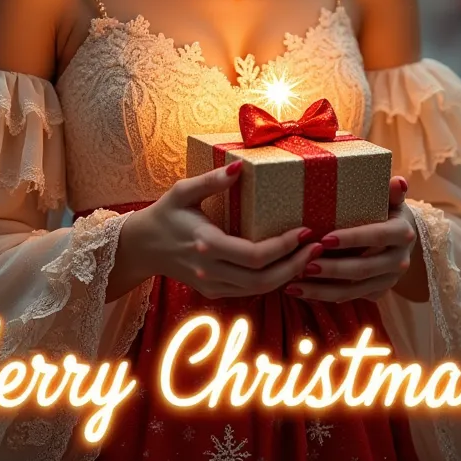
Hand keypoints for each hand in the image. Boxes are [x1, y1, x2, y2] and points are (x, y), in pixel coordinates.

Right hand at [136, 161, 324, 298]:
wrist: (141, 247)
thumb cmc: (164, 214)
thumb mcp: (183, 191)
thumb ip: (211, 181)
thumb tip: (239, 167)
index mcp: (206, 244)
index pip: (255, 255)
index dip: (285, 247)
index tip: (306, 231)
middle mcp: (211, 270)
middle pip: (263, 279)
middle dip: (296, 264)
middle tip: (319, 247)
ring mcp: (212, 285)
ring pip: (259, 290)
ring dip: (288, 275)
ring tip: (311, 257)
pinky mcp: (214, 291)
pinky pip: (249, 292)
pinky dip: (272, 282)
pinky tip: (288, 266)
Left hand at [284, 176, 417, 302]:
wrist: (400, 236)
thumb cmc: (387, 210)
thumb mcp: (390, 199)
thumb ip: (391, 192)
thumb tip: (399, 181)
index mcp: (402, 233)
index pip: (377, 236)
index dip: (352, 238)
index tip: (324, 239)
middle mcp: (399, 260)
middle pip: (363, 268)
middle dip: (333, 269)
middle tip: (305, 265)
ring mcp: (389, 279)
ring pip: (354, 289)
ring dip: (323, 289)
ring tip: (295, 283)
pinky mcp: (377, 292)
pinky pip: (350, 297)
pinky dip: (324, 295)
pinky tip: (301, 290)